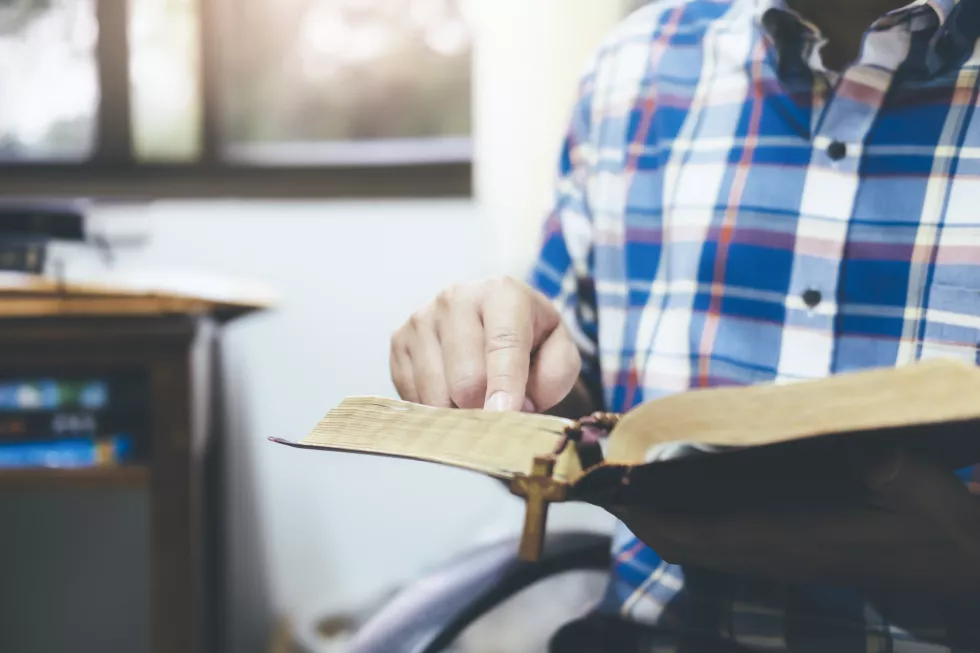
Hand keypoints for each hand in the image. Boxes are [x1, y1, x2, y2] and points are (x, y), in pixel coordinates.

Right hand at [389, 276, 581, 411]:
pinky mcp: (398, 340)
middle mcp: (455, 298)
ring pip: (435, 393)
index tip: (503, 415)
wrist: (494, 321)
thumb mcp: (560, 351)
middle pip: (466, 378)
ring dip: (459, 411)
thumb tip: (518, 405)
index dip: (504, 386)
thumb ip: (555, 375)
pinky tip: (451, 392)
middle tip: (499, 408)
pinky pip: (411, 396)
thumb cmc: (532, 340)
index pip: (503, 345)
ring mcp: (422, 318)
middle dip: (485, 407)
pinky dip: (434, 408)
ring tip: (476, 397)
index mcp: (502, 293)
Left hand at [613, 449, 979, 595]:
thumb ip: (883, 465)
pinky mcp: (786, 552)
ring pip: (698, 546)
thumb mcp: (917, 485)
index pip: (703, 533)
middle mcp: (774, 554)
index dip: (652, 514)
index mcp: (793, 540)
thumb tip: (851, 444)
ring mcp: (777, 557)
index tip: (613, 488)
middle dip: (638, 513)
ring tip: (624, 480)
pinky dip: (684, 520)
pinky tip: (676, 489)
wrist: (958, 568)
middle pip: (685, 543)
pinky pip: (718, 542)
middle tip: (601, 478)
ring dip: (656, 517)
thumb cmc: (937, 526)